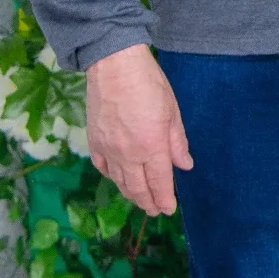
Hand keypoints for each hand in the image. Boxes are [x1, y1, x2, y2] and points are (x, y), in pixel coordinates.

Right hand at [85, 44, 191, 216]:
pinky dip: (112, 177)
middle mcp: (128, 154)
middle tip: (156, 210)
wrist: (113, 67)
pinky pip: (103, 167)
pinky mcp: (94, 142)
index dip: (165, 198)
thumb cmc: (149, 84)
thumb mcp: (172, 112)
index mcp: (152, 146)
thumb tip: (185, 165)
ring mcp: (108, 149)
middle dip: (148, 202)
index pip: (160, 181)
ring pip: (119, 181)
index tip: (169, 209)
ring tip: (140, 201)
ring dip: (131, 194)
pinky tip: (118, 179)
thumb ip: (177, 142)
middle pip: (138, 187)